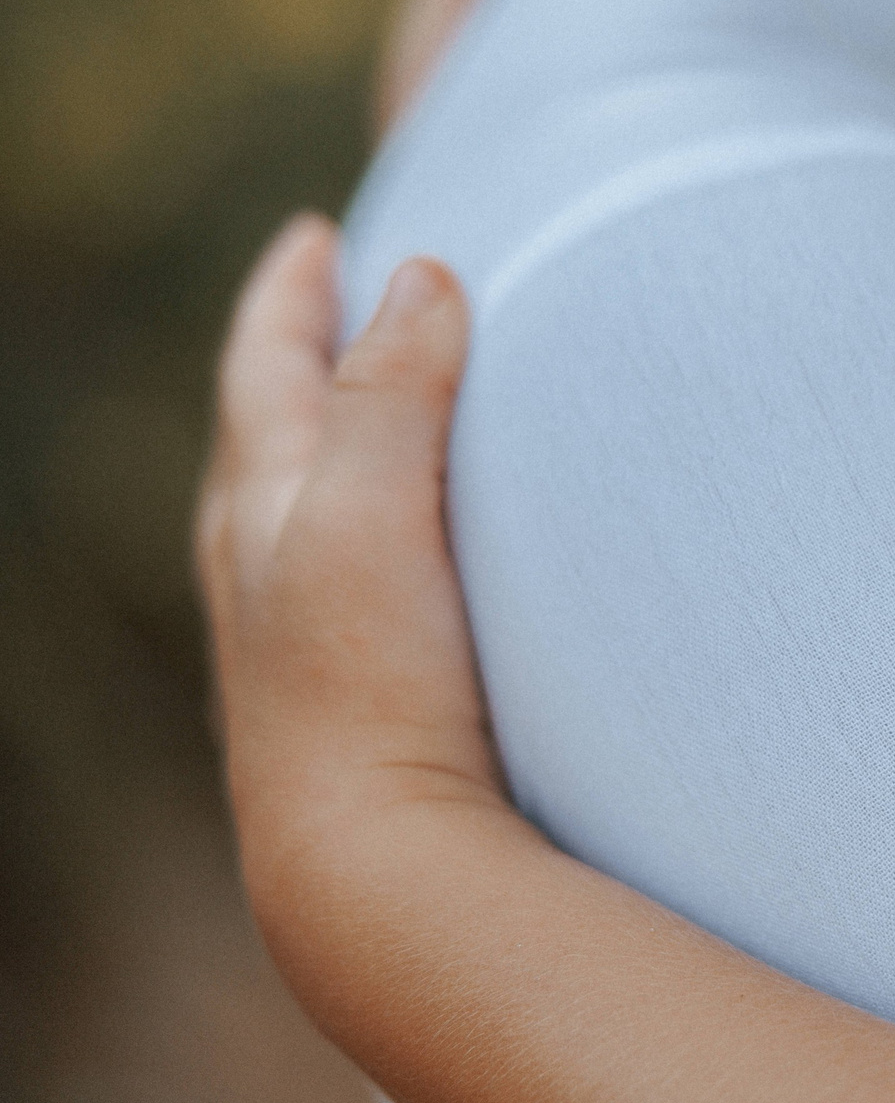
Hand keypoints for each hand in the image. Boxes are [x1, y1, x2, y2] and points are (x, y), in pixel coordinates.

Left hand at [194, 219, 520, 974]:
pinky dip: (362, 533)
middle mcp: (263, 570)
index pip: (265, 368)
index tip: (313, 236)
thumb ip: (396, 391)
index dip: (290, 296)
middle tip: (331, 306)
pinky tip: (398, 571)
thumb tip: (422, 274)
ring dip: (326, 450)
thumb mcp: (375, 513)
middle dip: (296, 360)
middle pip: (265, 435)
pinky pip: (341, 583)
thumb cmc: (369, 685)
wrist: (373, 867)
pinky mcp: (350, 706)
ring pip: (295, 515)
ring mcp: (298, 645)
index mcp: (264, 506)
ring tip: (365, 421)